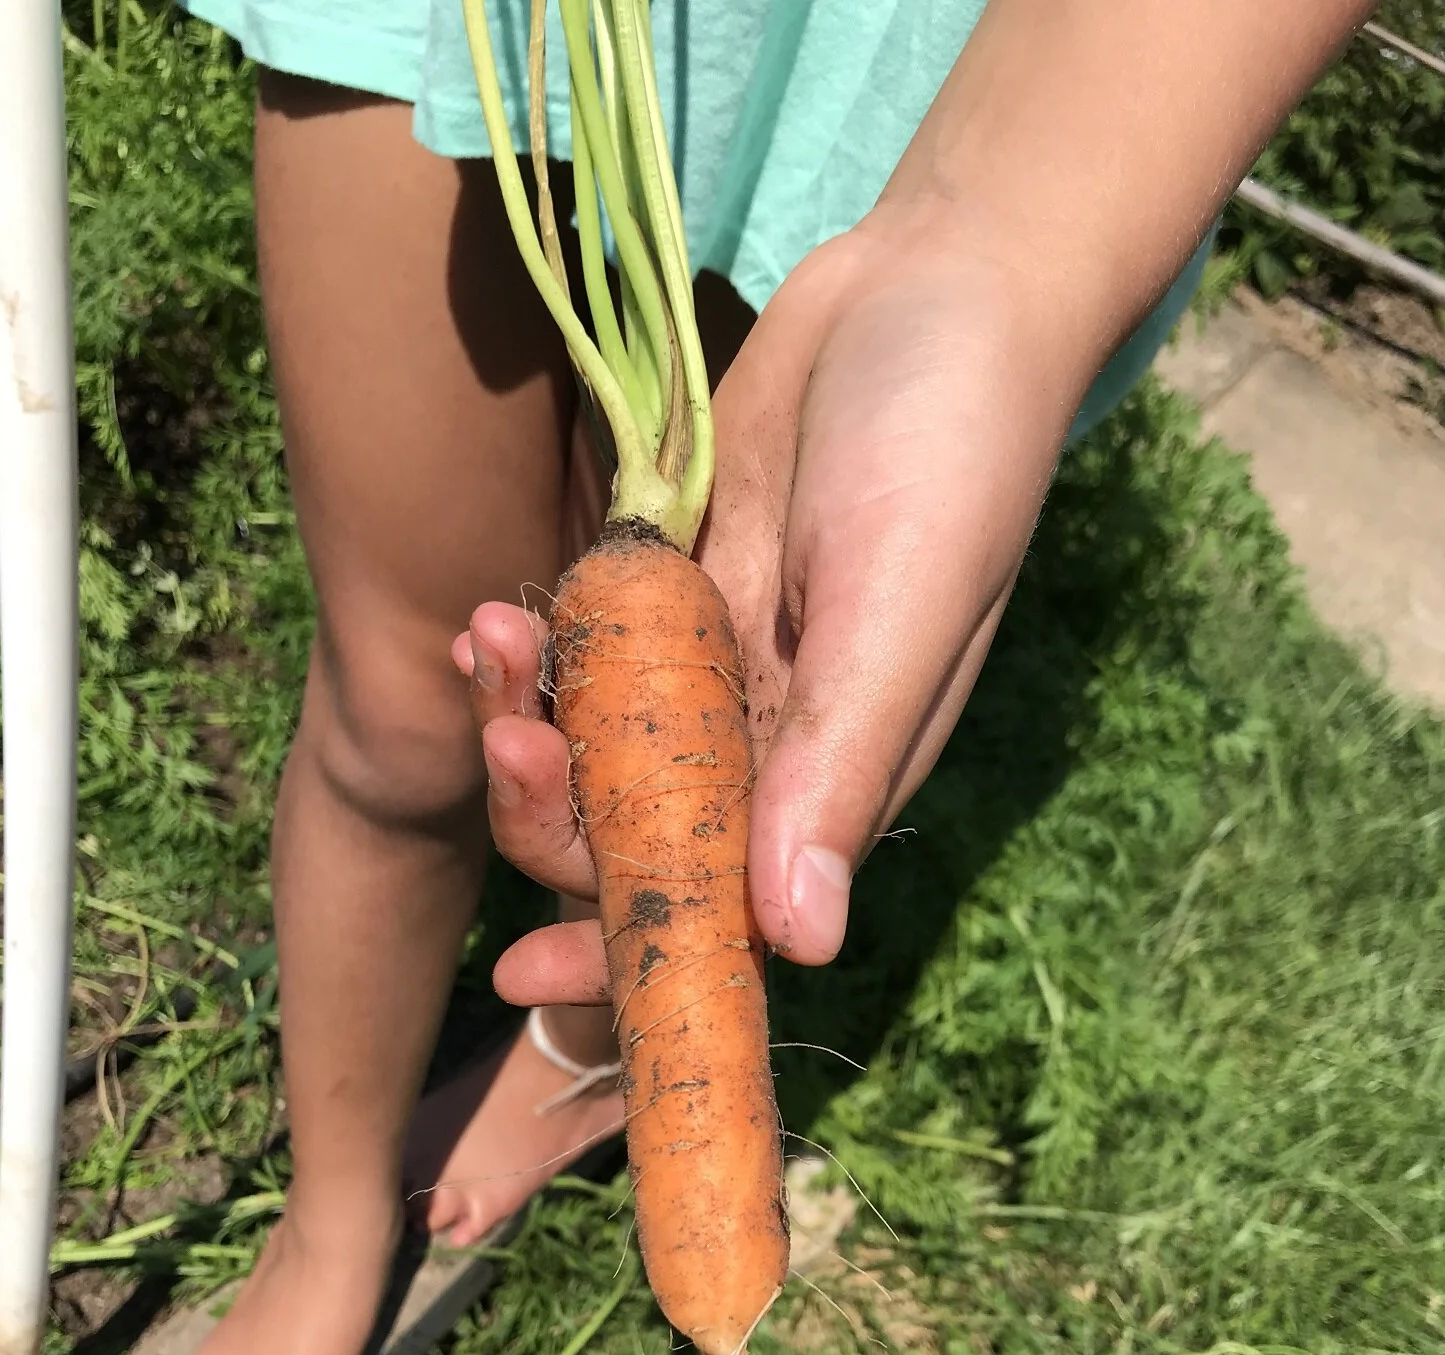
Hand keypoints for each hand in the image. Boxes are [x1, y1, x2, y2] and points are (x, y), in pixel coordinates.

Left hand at [458, 207, 1088, 1003]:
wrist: (931, 286)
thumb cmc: (950, 452)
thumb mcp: (901, 615)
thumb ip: (842, 773)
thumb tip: (802, 945)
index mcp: (832, 783)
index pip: (721, 910)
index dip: (624, 954)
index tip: (519, 978)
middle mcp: (766, 745)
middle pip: (626, 838)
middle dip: (549, 814)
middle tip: (510, 737)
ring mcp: (711, 669)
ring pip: (588, 751)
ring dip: (524, 721)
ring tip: (494, 639)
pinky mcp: (670, 590)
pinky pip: (580, 655)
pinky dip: (531, 651)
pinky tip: (499, 618)